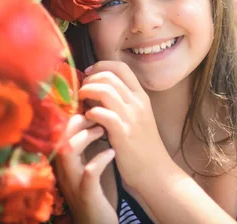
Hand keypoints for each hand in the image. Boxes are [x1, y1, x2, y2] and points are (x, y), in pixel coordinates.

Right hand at [54, 114, 117, 223]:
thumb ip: (82, 146)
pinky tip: (111, 152)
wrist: (96, 223)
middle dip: (76, 122)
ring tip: (102, 131)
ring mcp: (73, 181)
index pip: (58, 131)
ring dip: (86, 136)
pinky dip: (100, 159)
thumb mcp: (84, 165)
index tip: (88, 107)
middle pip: (59, 137)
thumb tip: (91, 118)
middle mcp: (64, 169)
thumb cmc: (92, 191)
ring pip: (68, 151)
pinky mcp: (86, 194)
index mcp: (63, 161)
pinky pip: (89, 172)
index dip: (70, 116)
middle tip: (95, 115)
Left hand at [80, 61, 172, 189]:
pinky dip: (91, 112)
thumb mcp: (138, 117)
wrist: (156, 171)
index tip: (88, 73)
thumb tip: (100, 90)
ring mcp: (131, 117)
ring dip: (87, 92)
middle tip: (81, 90)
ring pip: (105, 91)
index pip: (121, 67)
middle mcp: (138, 103)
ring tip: (80, 101)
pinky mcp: (123, 134)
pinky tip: (87, 118)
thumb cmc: (142, 146)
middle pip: (109, 76)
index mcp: (141, 96)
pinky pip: (104, 114)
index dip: (101, 65)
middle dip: (89, 79)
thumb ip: (123, 102)